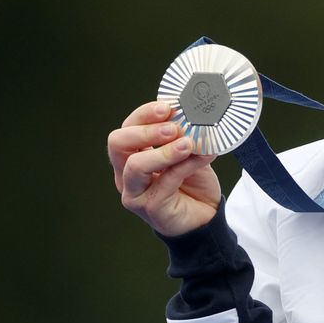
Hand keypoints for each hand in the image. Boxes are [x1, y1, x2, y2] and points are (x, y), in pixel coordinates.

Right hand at [108, 101, 220, 236]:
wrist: (206, 215)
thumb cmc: (192, 182)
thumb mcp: (189, 153)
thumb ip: (185, 137)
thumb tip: (194, 115)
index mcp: (132, 155)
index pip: (127, 128)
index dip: (144, 115)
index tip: (167, 107)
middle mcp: (126, 173)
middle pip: (117, 144)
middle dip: (145, 131)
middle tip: (173, 127)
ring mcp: (135, 192)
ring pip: (135, 166)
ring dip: (163, 152)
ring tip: (188, 144)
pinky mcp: (150, 208)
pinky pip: (165, 183)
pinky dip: (185, 166)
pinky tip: (204, 156)